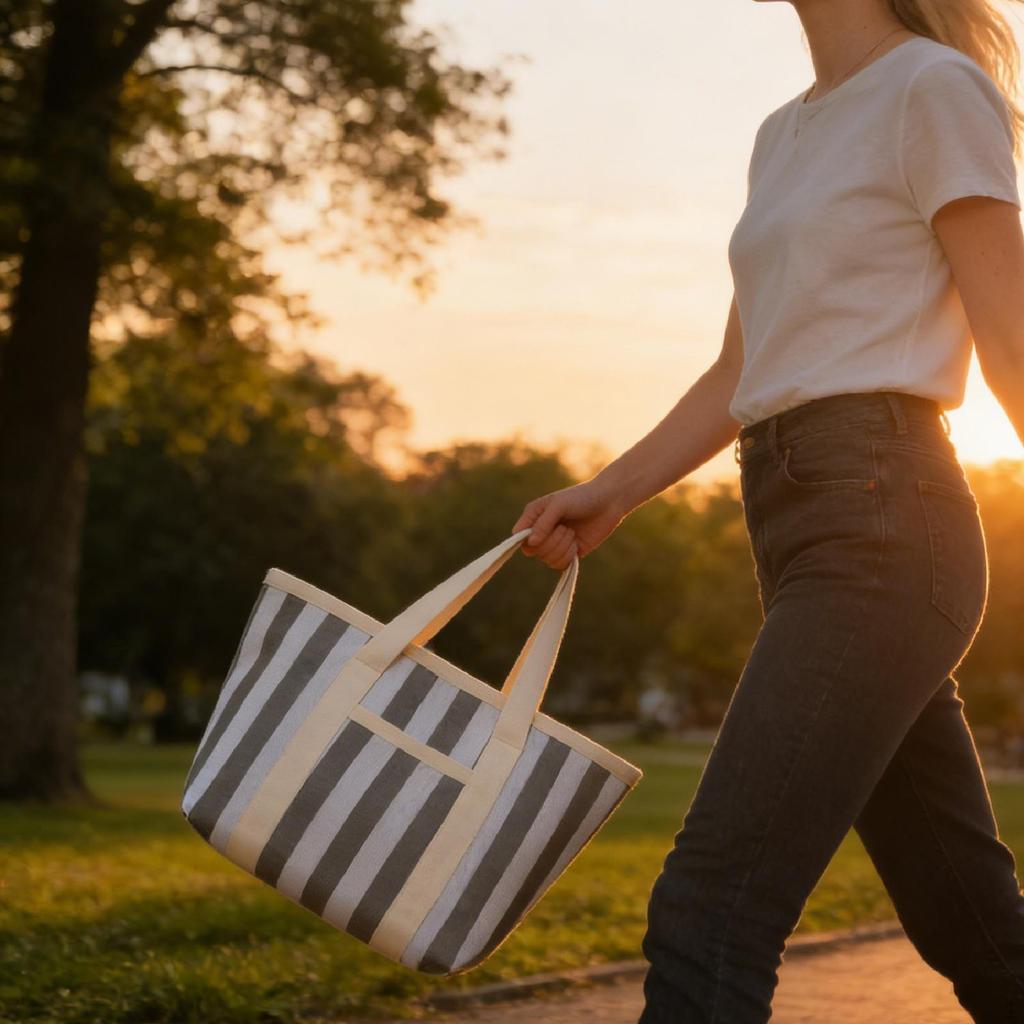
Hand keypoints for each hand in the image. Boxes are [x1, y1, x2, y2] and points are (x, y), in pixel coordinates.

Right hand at [510, 478, 627, 569]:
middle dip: (551, 541)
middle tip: (565, 527)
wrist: (608, 502)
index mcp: (534, 516)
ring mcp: (556, 543)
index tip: (539, 537)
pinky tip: (576, 544)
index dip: (526, 541)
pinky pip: (560, 565)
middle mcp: (542, 531)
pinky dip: (568, 556)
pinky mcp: (570, 552)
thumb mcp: (559, 505)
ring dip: (562, 548)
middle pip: (534, 551)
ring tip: (572, 533)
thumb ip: (543, 523)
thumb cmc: (581, 498)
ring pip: (547, 559)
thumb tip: (531, 543)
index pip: (519, 537)